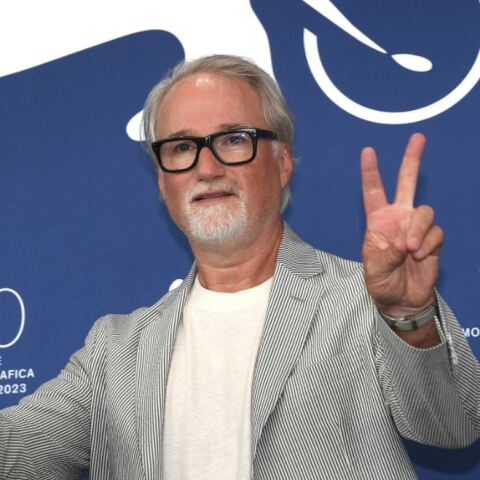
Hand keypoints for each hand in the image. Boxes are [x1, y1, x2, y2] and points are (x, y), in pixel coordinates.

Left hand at [361, 133, 443, 316]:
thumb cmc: (382, 281)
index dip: (370, 172)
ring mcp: (416, 227)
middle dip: (412, 160)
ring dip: (418, 230)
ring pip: (425, 211)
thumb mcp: (374, 269)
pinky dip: (428, 243)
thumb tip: (404, 241)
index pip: (373, 192)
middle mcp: (398, 218)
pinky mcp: (432, 240)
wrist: (401, 299)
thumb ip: (387, 253)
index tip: (367, 151)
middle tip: (418, 137)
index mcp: (378, 221)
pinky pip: (436, 232)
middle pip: (407, 183)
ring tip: (410, 249)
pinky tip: (420, 256)